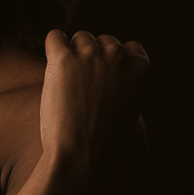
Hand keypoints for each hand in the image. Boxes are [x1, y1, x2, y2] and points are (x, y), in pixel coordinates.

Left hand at [40, 30, 149, 172]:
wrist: (83, 157)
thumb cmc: (104, 142)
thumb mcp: (128, 110)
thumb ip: (122, 84)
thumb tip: (101, 70)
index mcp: (141, 68)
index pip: (130, 48)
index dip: (114, 63)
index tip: (104, 80)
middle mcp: (119, 56)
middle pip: (103, 41)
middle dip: (93, 58)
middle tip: (82, 88)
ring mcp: (91, 55)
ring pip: (80, 38)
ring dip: (73, 54)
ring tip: (66, 85)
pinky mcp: (64, 59)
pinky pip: (55, 37)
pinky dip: (52, 46)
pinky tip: (51, 64)